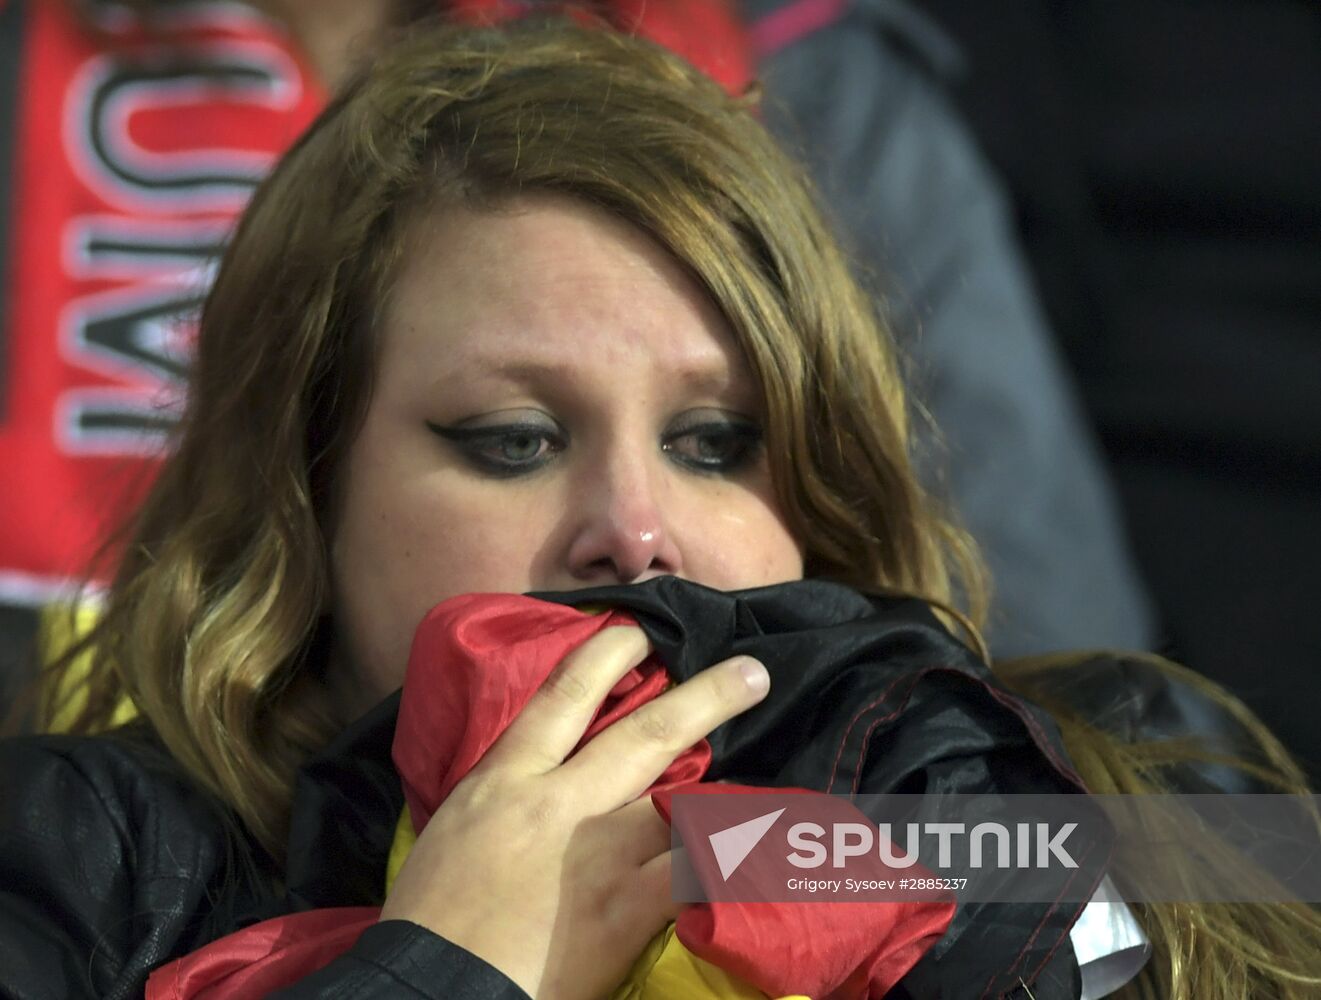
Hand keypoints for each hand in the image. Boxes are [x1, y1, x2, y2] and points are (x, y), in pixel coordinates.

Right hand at [378, 626, 769, 999]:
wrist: (430, 988)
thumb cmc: (429, 918)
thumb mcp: (451, 831)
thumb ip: (499, 794)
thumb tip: (533, 774)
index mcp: (506, 778)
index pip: (565, 695)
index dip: (609, 653)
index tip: (642, 630)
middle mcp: (559, 803)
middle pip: (644, 733)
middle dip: (703, 697)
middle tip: (750, 672)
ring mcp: (598, 854)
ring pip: (679, 801)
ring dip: (730, 788)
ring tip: (779, 781)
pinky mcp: (623, 909)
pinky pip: (691, 872)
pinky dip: (724, 861)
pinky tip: (760, 852)